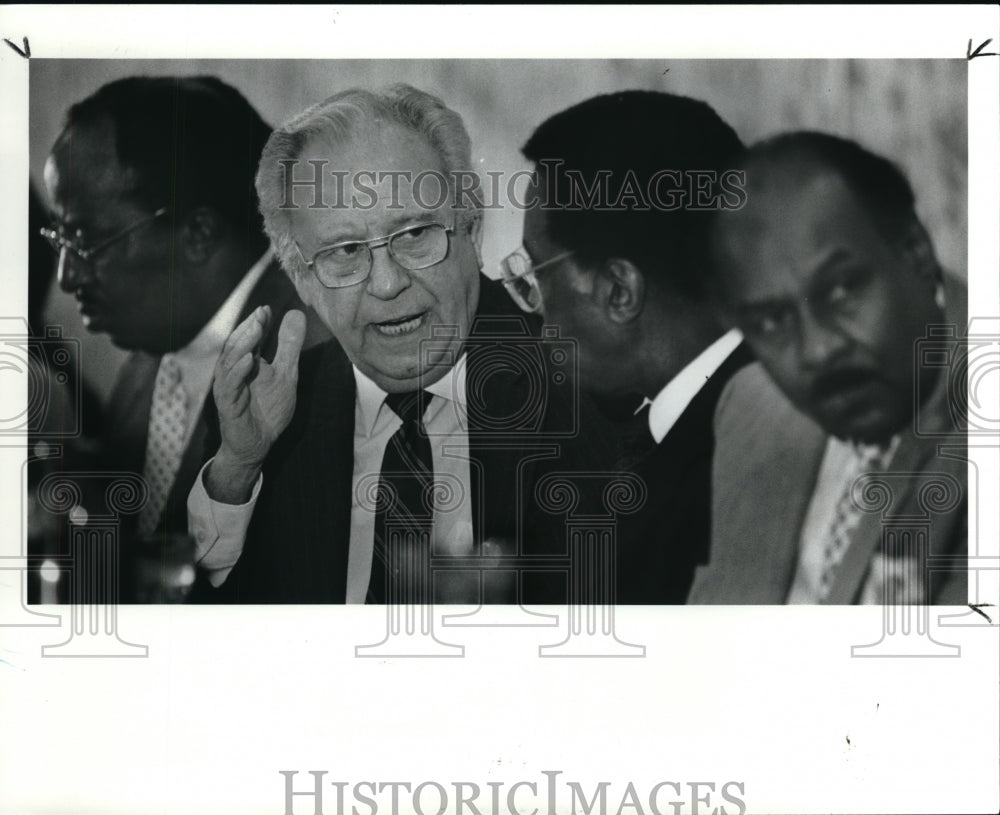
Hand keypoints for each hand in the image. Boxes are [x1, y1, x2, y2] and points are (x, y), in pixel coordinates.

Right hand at [206, 306, 305, 502]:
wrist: (259, 443)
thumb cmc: (267, 408)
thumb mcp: (286, 374)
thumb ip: (289, 346)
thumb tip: (296, 313)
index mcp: (245, 363)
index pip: (249, 338)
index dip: (257, 323)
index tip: (268, 308)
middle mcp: (233, 372)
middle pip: (236, 345)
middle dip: (249, 328)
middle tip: (262, 313)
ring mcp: (228, 388)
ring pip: (229, 362)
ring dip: (242, 344)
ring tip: (256, 328)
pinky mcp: (227, 405)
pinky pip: (230, 386)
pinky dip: (238, 372)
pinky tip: (248, 360)